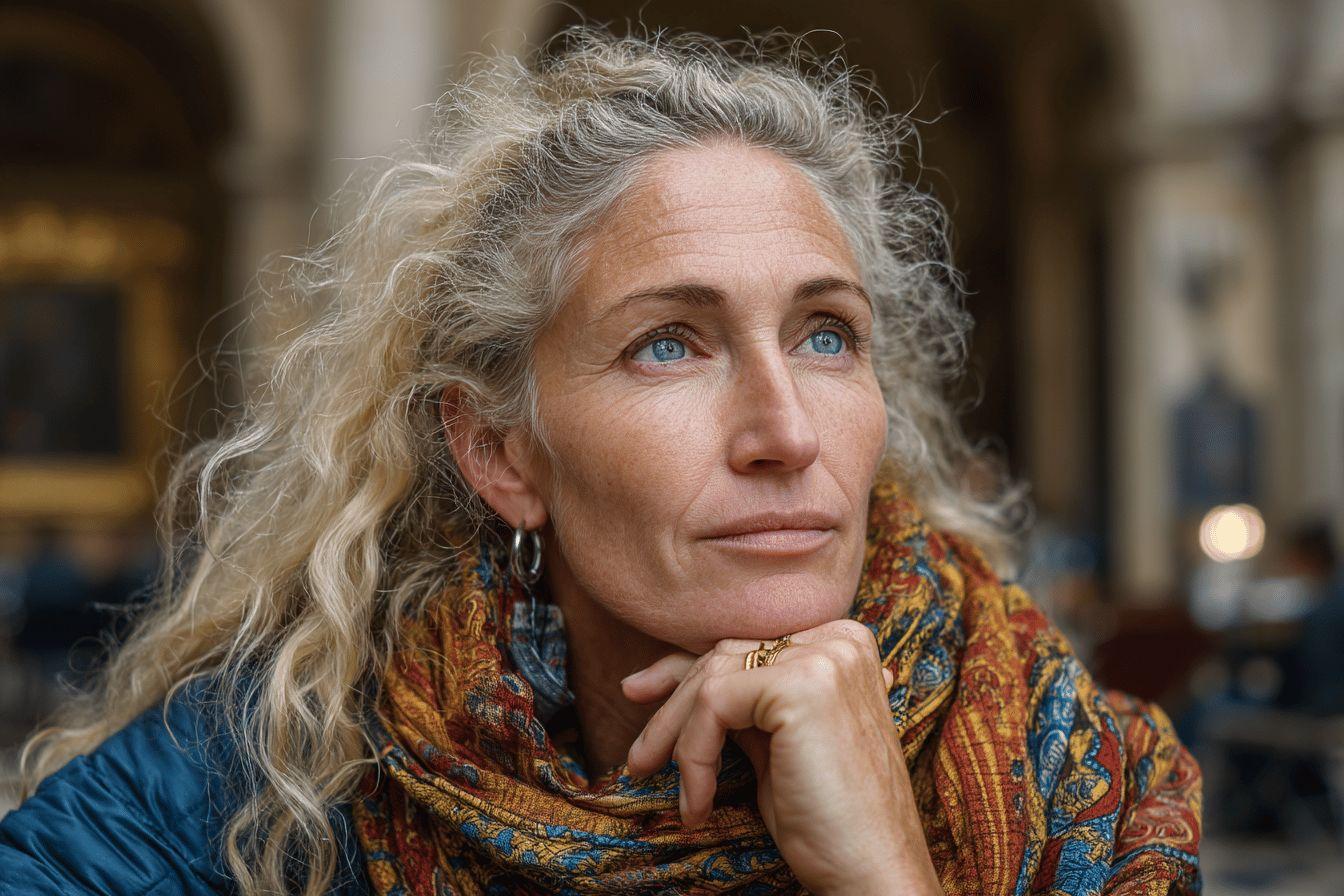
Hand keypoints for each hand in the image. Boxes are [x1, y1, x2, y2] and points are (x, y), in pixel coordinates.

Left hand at [621, 619, 942, 895]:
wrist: (872, 872)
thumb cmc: (826, 820)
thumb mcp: (775, 744)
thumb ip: (744, 701)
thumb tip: (673, 678)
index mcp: (841, 645)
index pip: (745, 644)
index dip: (685, 670)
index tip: (640, 695)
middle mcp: (838, 639)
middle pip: (725, 655)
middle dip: (669, 704)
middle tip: (636, 753)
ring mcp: (824, 657)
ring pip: (712, 677)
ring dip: (673, 736)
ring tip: (652, 777)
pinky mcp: (801, 685)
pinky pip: (713, 704)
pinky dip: (693, 757)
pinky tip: (698, 804)